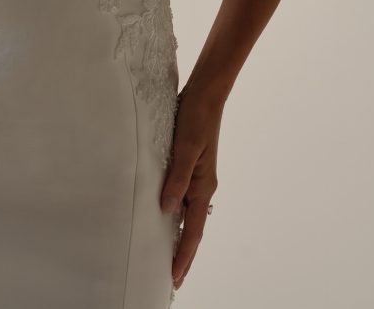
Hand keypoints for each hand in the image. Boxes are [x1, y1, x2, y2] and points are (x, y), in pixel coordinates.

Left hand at [161, 86, 222, 288]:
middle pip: (192, 228)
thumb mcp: (185, 148)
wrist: (206, 95)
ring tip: (170, 253)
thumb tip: (167, 210)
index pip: (192, 230)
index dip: (184, 255)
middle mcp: (202, 185)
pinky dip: (178, 213)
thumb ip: (176, 179)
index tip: (175, 278)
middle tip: (173, 277)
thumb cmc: (196, 118)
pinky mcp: (192, 165)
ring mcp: (198, 176)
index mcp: (202, 185)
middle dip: (184, 253)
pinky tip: (169, 214)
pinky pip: (185, 197)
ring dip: (181, 235)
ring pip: (189, 214)